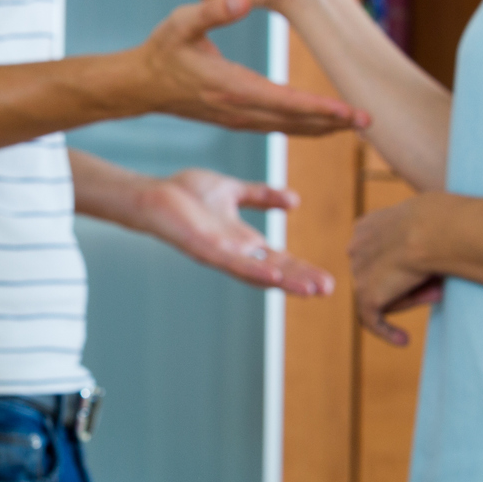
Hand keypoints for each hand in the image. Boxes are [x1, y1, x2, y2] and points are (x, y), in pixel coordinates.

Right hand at [131, 0, 367, 135]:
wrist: (139, 85)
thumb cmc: (161, 50)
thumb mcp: (180, 24)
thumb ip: (211, 11)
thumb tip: (242, 0)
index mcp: (230, 87)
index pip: (285, 102)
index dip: (321, 109)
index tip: (351, 111)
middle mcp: (237, 109)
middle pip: (294, 122)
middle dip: (334, 123)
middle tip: (370, 120)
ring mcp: (237, 118)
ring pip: (288, 128)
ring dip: (322, 127)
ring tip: (356, 125)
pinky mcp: (236, 119)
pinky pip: (277, 127)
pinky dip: (303, 127)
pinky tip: (322, 124)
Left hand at [132, 168, 333, 296]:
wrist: (154, 194)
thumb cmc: (186, 194)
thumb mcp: (233, 191)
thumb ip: (260, 196)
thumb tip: (295, 200)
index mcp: (243, 241)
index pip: (280, 259)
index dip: (302, 270)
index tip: (327, 281)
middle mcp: (235, 253)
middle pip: (274, 270)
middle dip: (300, 280)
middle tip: (328, 290)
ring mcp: (221, 254)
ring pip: (258, 272)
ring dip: (285, 282)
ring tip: (311, 290)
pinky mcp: (204, 249)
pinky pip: (232, 263)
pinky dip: (254, 270)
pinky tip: (274, 276)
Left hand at [349, 195, 443, 345]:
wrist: (436, 228)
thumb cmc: (445, 221)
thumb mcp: (431, 224)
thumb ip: (423, 238)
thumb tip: (433, 251)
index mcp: (369, 226)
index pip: (382, 254)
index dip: (406, 265)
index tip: (430, 271)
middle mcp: (357, 246)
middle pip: (380, 276)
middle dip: (410, 284)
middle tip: (439, 286)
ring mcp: (359, 271)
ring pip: (381, 295)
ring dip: (409, 299)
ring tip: (436, 293)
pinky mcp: (367, 294)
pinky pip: (371, 319)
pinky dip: (385, 331)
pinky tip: (403, 340)